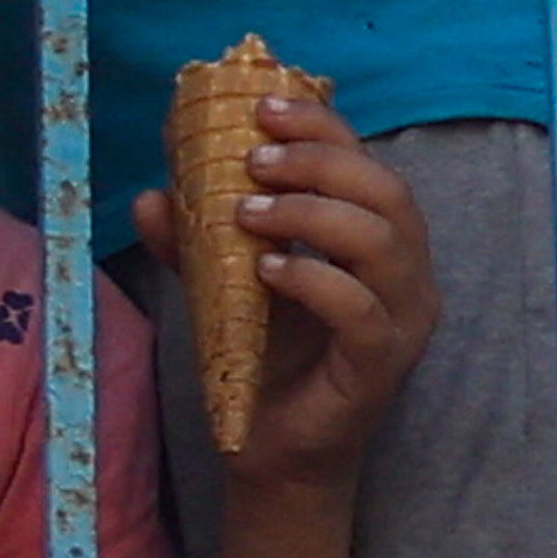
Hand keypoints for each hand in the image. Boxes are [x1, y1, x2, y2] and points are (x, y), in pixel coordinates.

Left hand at [131, 95, 437, 482]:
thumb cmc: (261, 357)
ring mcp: (402, 320)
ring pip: (383, 242)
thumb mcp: (222, 284)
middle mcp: (405, 274)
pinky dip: (314, 279)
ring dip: (312, 213)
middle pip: (387, 191)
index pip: (366, 163)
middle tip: (252, 161)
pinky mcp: (382, 364)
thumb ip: (193, 240)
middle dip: (319, 161)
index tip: (263, 108)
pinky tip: (266, 271)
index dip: (322, 128)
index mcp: (377, 240)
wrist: (270, 450)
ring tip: (247, 212)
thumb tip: (151, 195)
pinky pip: (362, 310)